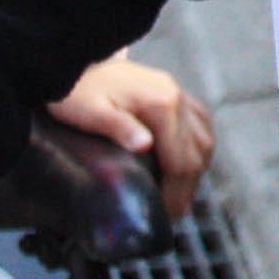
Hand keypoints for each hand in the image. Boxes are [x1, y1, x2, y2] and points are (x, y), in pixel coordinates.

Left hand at [48, 56, 216, 219]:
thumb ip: (118, 127)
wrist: (75, 62)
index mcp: (160, 103)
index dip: (176, 193)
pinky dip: (199, 148)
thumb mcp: (90, 112)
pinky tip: (188, 165)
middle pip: (196, 153)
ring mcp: (178, 93)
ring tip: (181, 195)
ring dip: (196, 170)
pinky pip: (200, 124)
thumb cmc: (76, 92)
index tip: (168, 216)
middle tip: (174, 214)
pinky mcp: (175, 93)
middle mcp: (176, 96)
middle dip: (188, 188)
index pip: (180, 159)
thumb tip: (145, 145)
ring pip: (204, 140)